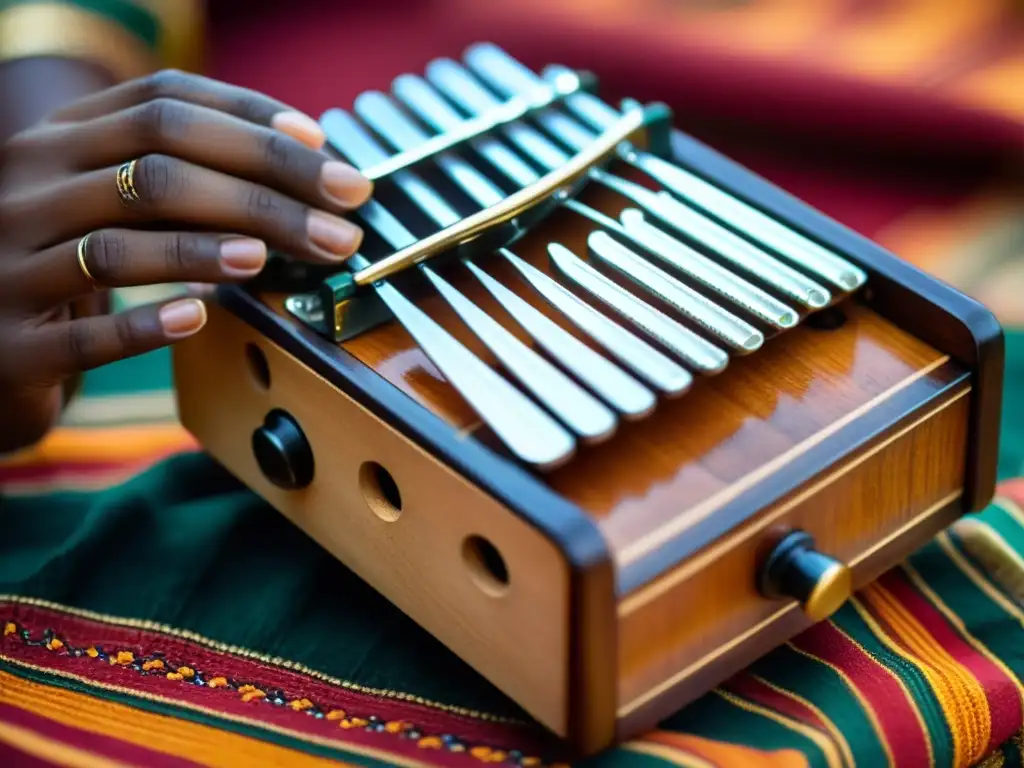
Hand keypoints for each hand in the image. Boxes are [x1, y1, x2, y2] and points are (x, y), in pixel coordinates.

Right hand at [0, 69, 372, 452]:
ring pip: (119, 245)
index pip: (163, 103)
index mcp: (59, 141)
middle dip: (261, 193)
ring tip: (270, 257)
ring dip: (205, 250)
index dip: (251, 122)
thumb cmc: (69, 260)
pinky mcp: (13, 342)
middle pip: (156, 168)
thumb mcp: (111, 198)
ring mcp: (11, 264)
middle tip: (339, 225)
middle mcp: (29, 188)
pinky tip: (200, 318)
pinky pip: (84, 334)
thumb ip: (185, 173)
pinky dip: (145, 325)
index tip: (325, 150)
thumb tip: (305, 160)